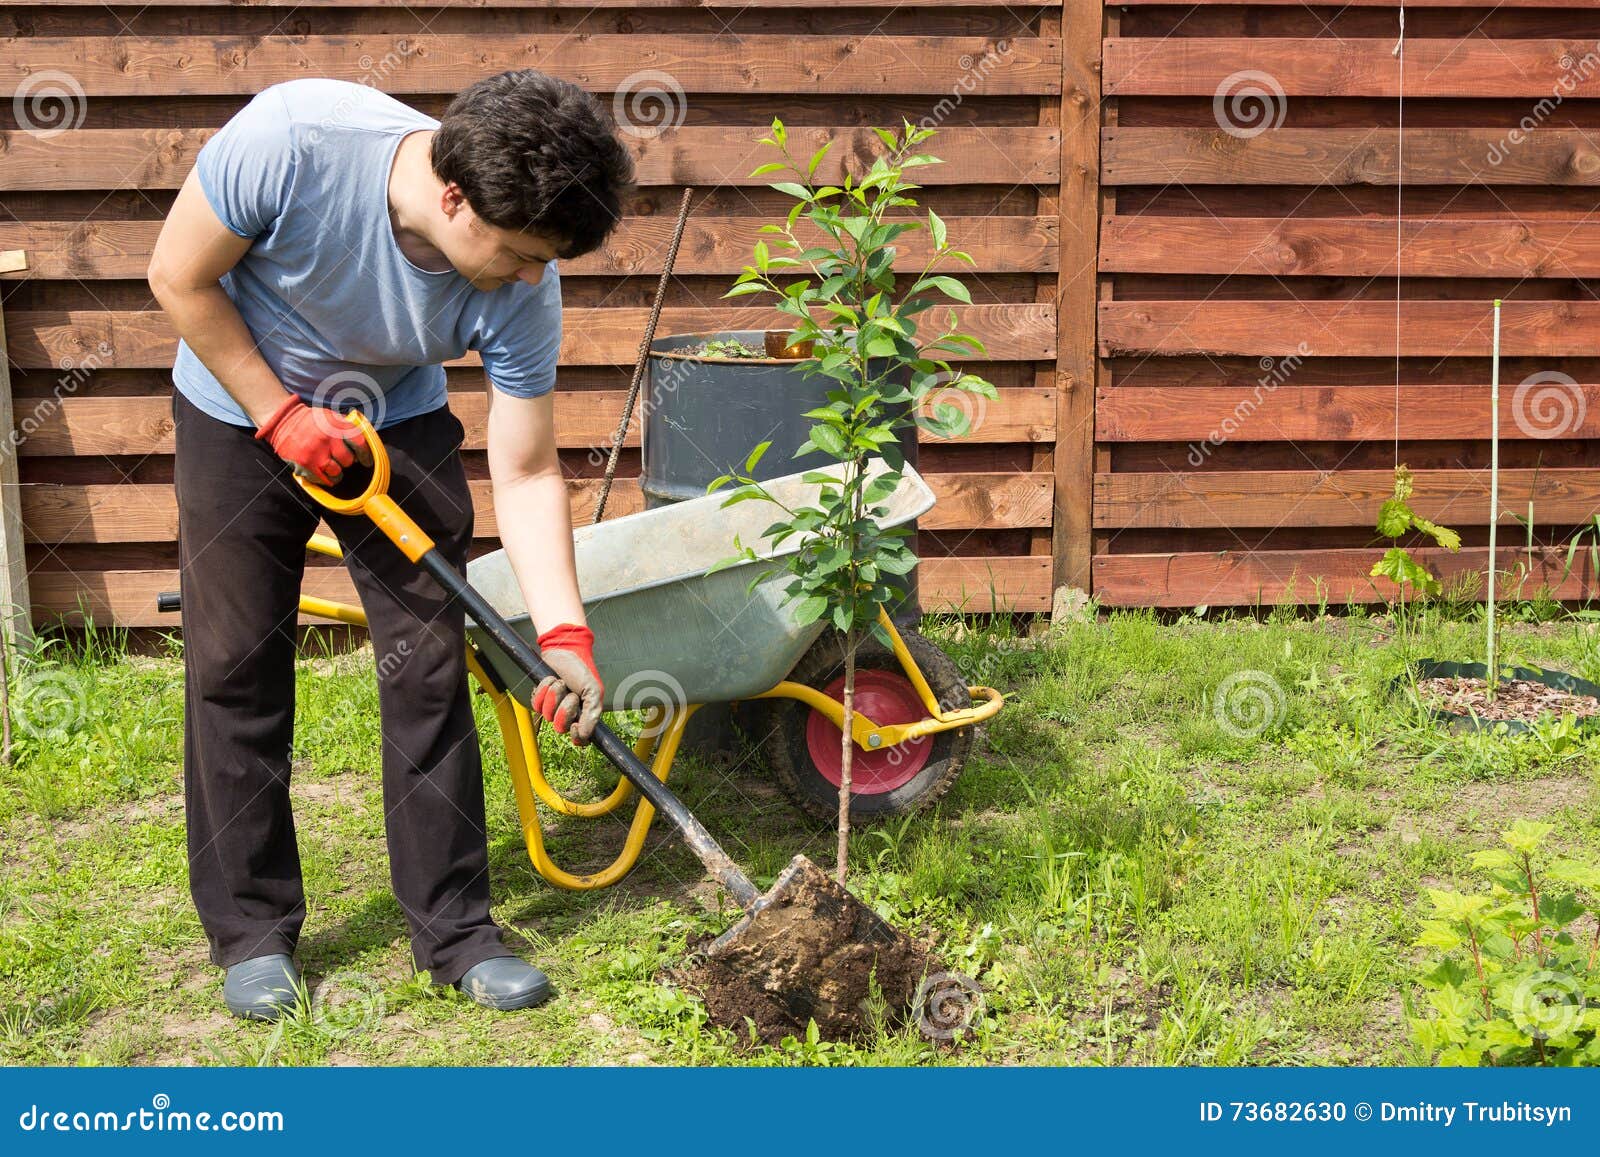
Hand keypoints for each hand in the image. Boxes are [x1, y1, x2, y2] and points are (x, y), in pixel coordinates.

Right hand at [254, 393, 372, 485]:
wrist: (283, 421)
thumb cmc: (310, 420)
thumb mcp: (330, 416)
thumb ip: (346, 427)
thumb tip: (365, 440)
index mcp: (336, 425)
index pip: (359, 443)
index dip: (365, 454)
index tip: (366, 460)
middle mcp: (327, 438)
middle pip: (348, 460)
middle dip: (347, 461)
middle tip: (341, 458)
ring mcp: (316, 452)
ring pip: (337, 471)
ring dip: (336, 471)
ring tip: (331, 465)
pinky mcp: (305, 464)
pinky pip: (323, 479)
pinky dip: (326, 478)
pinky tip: (323, 472)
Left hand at [533, 623, 603, 745]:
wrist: (564, 649)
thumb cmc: (581, 668)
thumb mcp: (594, 690)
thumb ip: (592, 714)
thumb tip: (586, 735)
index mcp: (585, 714)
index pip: (581, 739)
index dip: (577, 737)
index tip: (576, 726)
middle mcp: (569, 713)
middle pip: (561, 727)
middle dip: (565, 708)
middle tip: (571, 694)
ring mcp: (553, 706)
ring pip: (547, 715)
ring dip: (554, 695)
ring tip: (560, 682)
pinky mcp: (540, 697)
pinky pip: (536, 704)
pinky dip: (543, 690)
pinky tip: (550, 680)